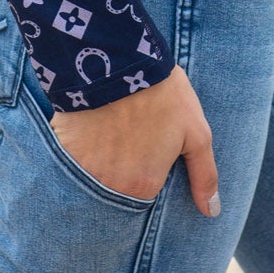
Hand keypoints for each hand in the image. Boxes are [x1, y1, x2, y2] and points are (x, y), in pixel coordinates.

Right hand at [50, 64, 220, 215]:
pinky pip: (68, 161)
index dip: (151, 168)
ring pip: (93, 177)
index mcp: (145, 186)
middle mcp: (111, 188)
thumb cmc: (162, 95)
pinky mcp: (62, 150)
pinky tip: (88, 127)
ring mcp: (82, 171)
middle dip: (124, 167)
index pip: (148, 193)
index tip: (150, 145)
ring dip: (100, 160)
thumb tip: (211, 212)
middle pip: (118, 188)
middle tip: (128, 135)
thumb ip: (204, 175)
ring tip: (110, 131)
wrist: (118, 60)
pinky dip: (78, 148)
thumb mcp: (196, 132)